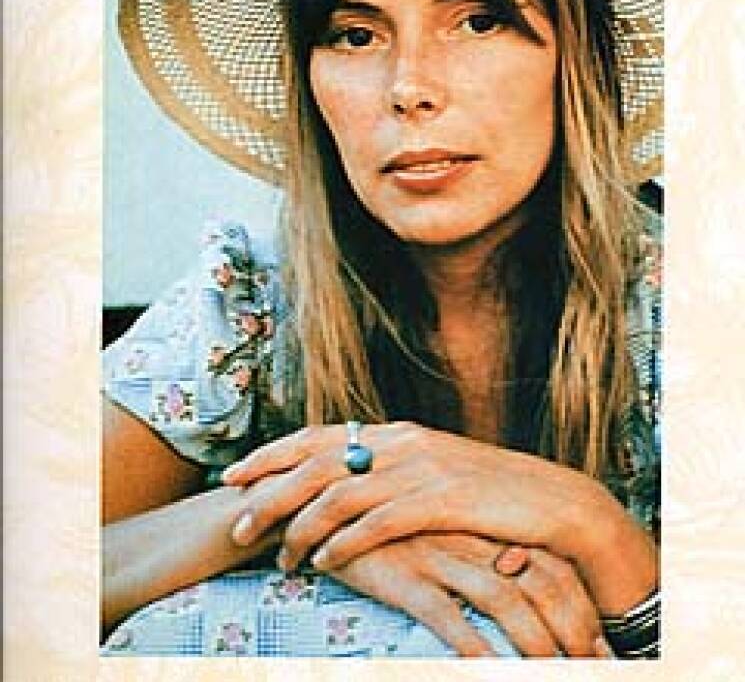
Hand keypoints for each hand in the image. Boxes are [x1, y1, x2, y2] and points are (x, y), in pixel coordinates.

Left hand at [222, 422, 656, 614]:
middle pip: (316, 462)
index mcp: (396, 432)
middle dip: (269, 492)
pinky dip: (345, 541)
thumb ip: (391, 471)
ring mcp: (421, 469)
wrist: (553, 501)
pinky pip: (378, 522)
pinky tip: (324, 561)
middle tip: (236, 522)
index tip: (235, 474)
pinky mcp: (441, 499)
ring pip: (339, 493)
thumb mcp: (434, 471)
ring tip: (276, 556)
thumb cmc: (490, 494)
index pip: (318, 437)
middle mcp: (401, 443)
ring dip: (300, 526)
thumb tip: (346, 481)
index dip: (271, 454)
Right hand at [329, 533, 611, 657]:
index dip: (579, 603)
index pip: (549, 562)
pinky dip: (474, 648)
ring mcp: (439, 553)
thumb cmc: (386, 529)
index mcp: (483, 522)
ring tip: (559, 673)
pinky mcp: (405, 575)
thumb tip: (517, 574)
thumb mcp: (437, 528)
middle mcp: (469, 534)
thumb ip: (474, 543)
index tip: (600, 643)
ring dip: (537, 643)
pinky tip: (490, 673)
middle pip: (539, 581)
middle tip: (595, 666)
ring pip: (504, 599)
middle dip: (573, 629)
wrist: (320, 509)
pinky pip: (448, 617)